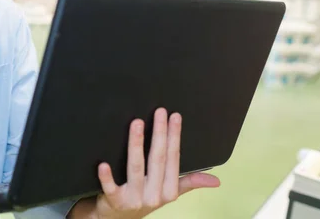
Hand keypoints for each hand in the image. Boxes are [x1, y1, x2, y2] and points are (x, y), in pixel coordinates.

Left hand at [69, 108, 219, 218]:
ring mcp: (134, 198)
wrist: (119, 218)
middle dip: (159, 134)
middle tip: (159, 112)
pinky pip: (111, 187)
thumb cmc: (145, 199)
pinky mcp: (115, 200)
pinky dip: (107, 177)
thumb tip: (216, 180)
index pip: (173, 159)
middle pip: (157, 159)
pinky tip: (103, 163)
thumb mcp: (169, 193)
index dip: (174, 137)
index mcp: (168, 190)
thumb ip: (189, 183)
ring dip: (136, 144)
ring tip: (136, 123)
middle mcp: (153, 194)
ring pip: (135, 167)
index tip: (174, 116)